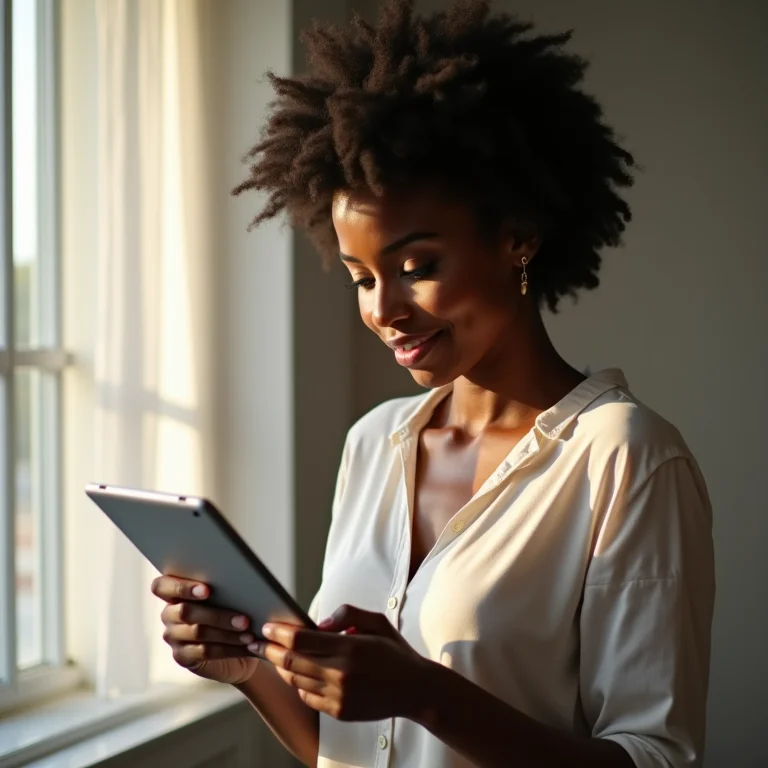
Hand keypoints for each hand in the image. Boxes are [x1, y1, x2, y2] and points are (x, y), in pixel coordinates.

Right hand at [151, 576, 258, 684]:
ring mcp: (173, 636)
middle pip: (185, 612)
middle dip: (217, 615)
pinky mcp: (182, 656)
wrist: (240, 644)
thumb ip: (222, 587)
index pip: (161, 586)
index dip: (182, 587)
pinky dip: (228, 648)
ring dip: (227, 633)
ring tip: (248, 634)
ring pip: (197, 632)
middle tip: (244, 619)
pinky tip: (245, 646)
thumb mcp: (227, 595)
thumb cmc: (233, 610)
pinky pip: (204, 652)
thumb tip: (238, 579)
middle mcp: (169, 613)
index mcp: (174, 592)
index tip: (207, 590)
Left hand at [250, 604, 427, 721]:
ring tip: (276, 655)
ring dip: (281, 666)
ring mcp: (338, 696)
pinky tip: (299, 673)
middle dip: (270, 649)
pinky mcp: (339, 711)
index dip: (279, 632)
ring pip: (295, 680)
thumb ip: (347, 615)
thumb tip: (320, 623)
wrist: (415, 690)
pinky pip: (307, 697)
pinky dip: (299, 684)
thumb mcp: (377, 621)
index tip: (267, 626)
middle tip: (260, 641)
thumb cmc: (394, 651)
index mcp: (349, 648)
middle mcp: (340, 674)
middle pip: (291, 660)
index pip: (301, 639)